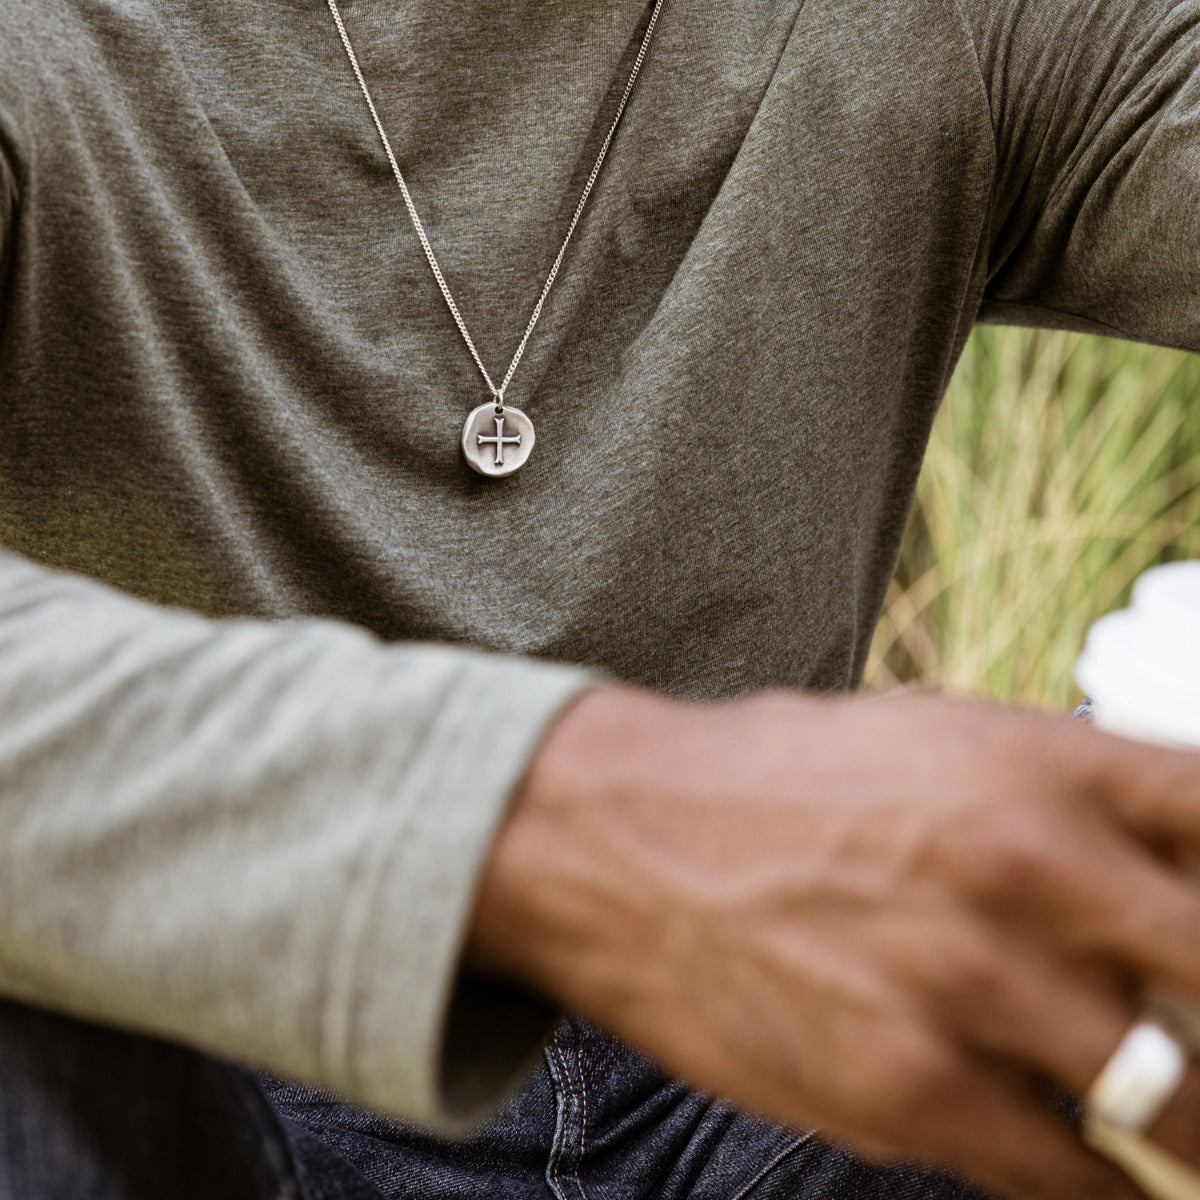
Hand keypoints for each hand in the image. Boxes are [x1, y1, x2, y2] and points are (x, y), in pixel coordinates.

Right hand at [467, 686, 1199, 1199]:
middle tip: (1199, 1034)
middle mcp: (1026, 865)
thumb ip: (1054, 792)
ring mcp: (973, 985)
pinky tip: (1083, 1158)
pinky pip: (1074, 1178)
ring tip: (1164, 1111)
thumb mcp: (924, 738)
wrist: (617, 842)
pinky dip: (1101, 1182)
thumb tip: (1165, 869)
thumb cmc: (772, 783)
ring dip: (1183, 1121)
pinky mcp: (911, 1091)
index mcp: (1038, 762)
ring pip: (1177, 1103)